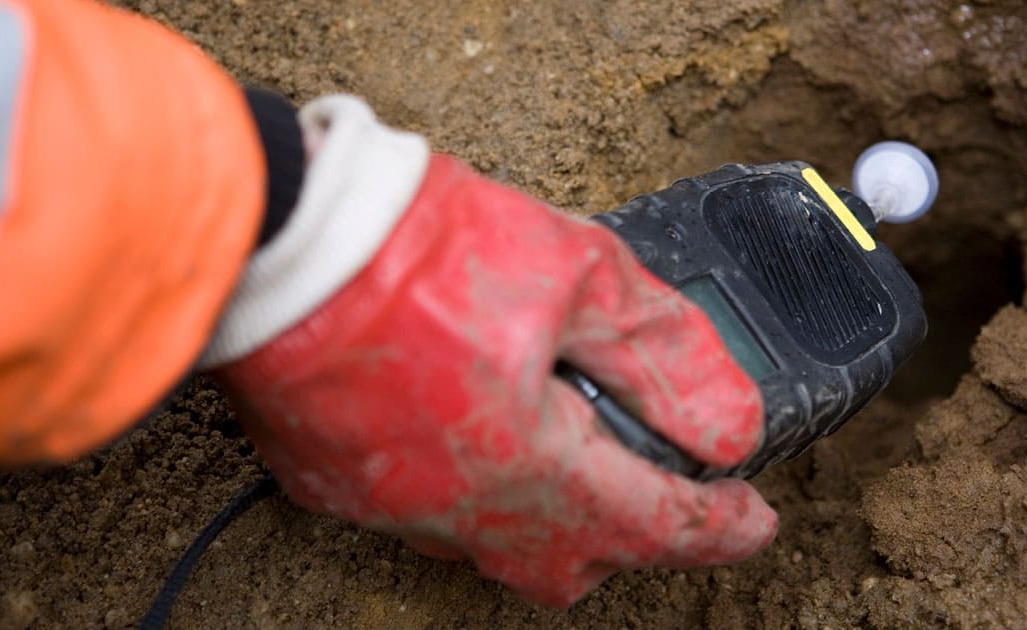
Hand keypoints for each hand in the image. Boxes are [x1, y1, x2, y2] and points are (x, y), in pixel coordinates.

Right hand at [208, 96, 777, 606]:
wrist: (271, 234)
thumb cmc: (415, 246)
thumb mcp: (576, 274)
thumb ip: (663, 356)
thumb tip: (728, 422)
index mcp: (531, 464)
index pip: (655, 523)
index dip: (720, 528)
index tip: (756, 519)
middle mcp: (460, 507)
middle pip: (574, 563)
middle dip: (632, 535)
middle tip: (663, 486)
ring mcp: (391, 505)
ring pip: (496, 547)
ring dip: (551, 513)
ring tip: (570, 445)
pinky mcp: (335, 485)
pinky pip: (427, 514)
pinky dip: (474, 486)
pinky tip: (475, 426)